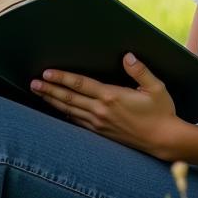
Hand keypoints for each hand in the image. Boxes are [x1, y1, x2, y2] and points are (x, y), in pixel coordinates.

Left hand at [30, 53, 183, 158]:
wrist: (163, 141)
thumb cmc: (161, 112)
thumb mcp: (156, 87)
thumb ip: (140, 70)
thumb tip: (127, 56)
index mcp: (111, 97)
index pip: (80, 85)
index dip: (62, 78)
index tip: (47, 73)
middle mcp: (101, 111)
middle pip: (69, 98)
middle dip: (50, 90)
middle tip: (33, 83)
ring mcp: (99, 124)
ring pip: (70, 111)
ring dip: (53, 101)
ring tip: (39, 93)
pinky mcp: (101, 133)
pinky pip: (77, 122)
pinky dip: (65, 115)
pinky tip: (59, 110)